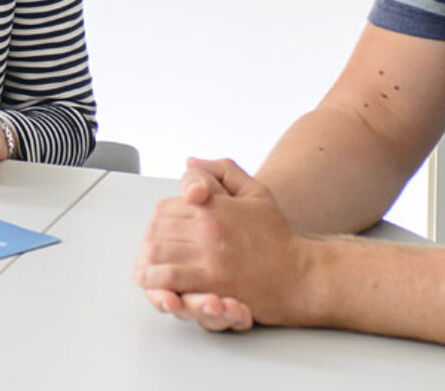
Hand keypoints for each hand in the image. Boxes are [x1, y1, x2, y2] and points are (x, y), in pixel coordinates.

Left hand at [135, 158, 308, 327]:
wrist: (301, 274)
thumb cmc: (278, 237)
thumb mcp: (257, 192)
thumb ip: (223, 171)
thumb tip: (191, 162)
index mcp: (215, 204)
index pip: (166, 207)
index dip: (158, 221)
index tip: (160, 232)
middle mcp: (209, 226)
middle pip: (156, 229)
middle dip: (148, 241)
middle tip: (147, 253)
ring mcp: (209, 254)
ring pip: (156, 252)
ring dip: (145, 262)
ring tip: (144, 269)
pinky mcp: (212, 281)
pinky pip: (170, 278)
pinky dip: (153, 281)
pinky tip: (151, 282)